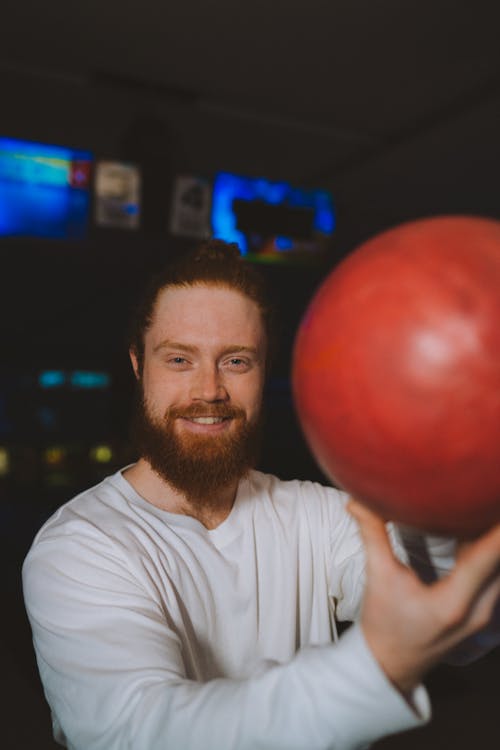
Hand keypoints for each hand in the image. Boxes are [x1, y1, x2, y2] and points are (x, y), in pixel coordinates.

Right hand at [347, 498, 499, 693]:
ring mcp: (485, 613)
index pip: (489, 555)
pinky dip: (489, 553)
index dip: (496, 527)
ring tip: (482, 509)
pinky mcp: (482, 611)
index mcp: (455, 602)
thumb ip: (372, 535)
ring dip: (492, 541)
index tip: (493, 498)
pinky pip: (495, 575)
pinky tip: (477, 532)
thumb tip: (357, 500)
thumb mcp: (378, 577)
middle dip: (495, 527)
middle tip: (486, 494)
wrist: (389, 665)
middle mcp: (479, 609)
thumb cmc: (383, 625)